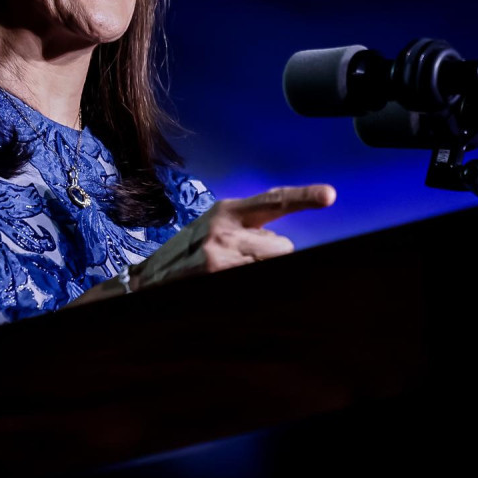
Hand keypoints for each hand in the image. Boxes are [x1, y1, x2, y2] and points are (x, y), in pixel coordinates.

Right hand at [131, 184, 336, 289]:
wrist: (148, 280)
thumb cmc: (189, 253)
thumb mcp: (214, 227)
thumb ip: (247, 226)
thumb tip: (283, 241)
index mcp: (227, 210)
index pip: (273, 200)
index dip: (304, 197)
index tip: (330, 195)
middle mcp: (225, 229)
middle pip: (283, 245)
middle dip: (272, 255)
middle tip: (243, 259)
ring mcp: (222, 256)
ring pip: (274, 262)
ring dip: (261, 268)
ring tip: (232, 269)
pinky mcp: (219, 277)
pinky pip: (258, 280)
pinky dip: (252, 282)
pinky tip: (227, 279)